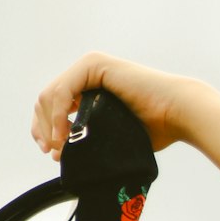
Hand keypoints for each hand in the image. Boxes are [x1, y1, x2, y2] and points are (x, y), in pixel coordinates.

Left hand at [31, 52, 201, 159]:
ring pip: (49, 96)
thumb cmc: (151, 131)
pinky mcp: (94, 65)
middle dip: (43, 130)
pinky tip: (65, 135)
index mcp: (87, 88)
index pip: (50, 107)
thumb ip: (83, 139)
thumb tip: (56, 155)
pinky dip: (57, 116)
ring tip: (62, 148)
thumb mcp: (105, 136)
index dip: (43, 131)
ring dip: (49, 126)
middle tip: (53, 154)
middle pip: (45, 101)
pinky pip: (62, 92)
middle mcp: (86, 73)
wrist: (176, 115)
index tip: (50, 154)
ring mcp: (89, 66)